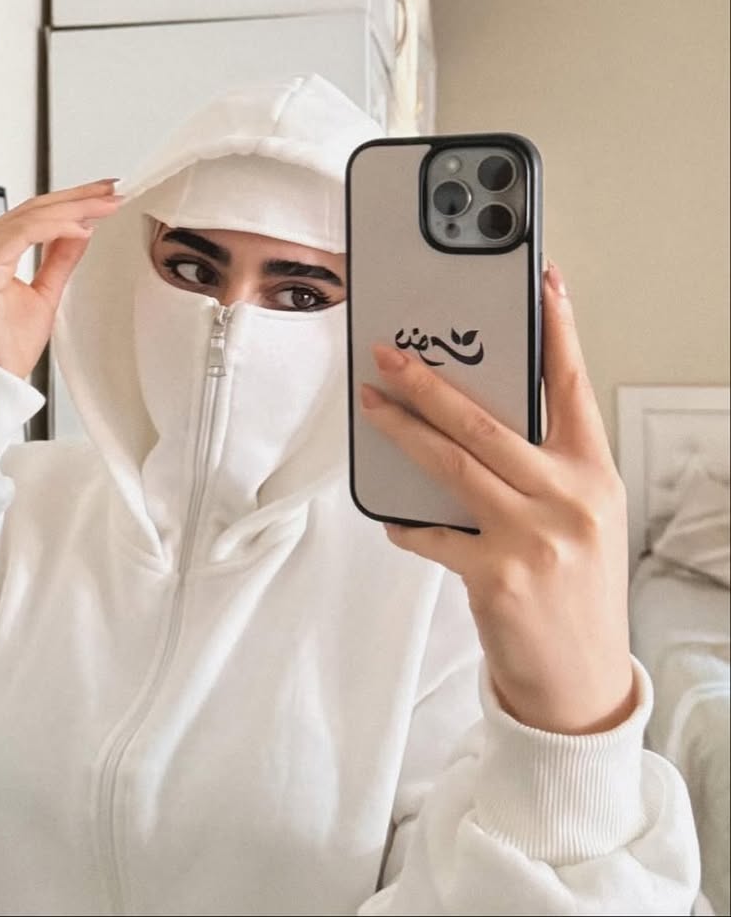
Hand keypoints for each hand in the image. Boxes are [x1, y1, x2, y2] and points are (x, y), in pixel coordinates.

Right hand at [0, 178, 123, 379]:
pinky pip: (22, 233)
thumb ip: (59, 259)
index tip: (103, 197)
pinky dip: (55, 227)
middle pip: (32, 209)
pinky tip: (82, 227)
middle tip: (111, 190)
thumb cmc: (5, 348)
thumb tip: (80, 230)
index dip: (69, 203)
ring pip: (29, 216)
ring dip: (72, 208)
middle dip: (76, 197)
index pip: (32, 216)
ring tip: (105, 205)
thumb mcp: (45, 294)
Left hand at [358, 262, 635, 734]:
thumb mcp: (580, 518)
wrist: (583, 680)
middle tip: (390, 352)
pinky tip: (395, 516)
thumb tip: (468, 422)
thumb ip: (540, 469)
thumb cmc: (576, 588)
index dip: (557, 331)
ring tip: (370, 403)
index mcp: (592, 475)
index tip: (543, 282)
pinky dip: (407, 522)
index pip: (571, 387)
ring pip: (450, 463)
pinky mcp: (494, 574)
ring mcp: (532, 537)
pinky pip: (431, 531)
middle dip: (428, 380)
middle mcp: (568, 498)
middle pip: (484, 420)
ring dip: (401, 429)